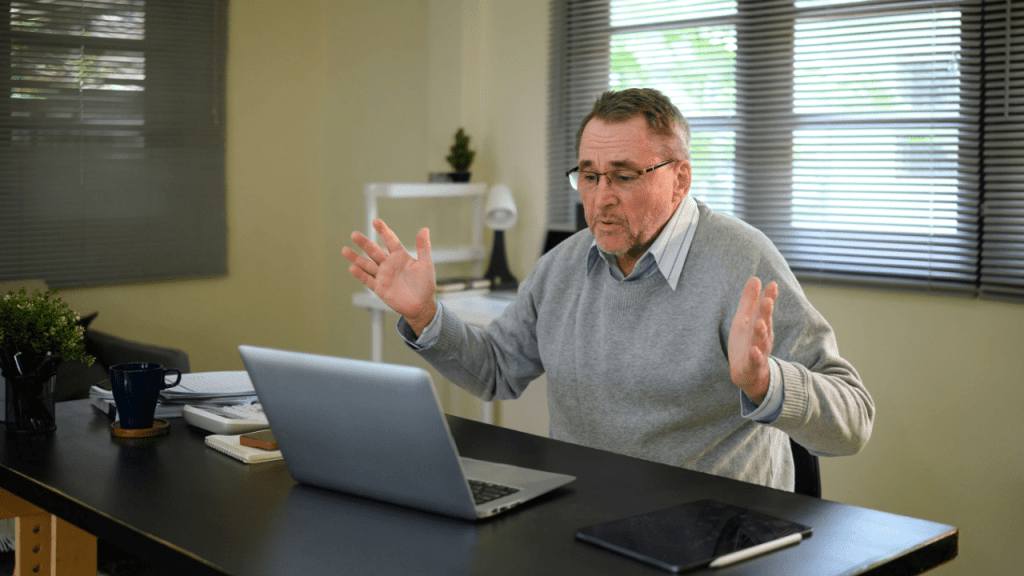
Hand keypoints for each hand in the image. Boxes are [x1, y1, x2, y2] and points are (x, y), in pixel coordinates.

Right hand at [341, 219, 436, 334]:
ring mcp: (383, 276)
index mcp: (400, 256)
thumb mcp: (426, 264)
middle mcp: (389, 264)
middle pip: (374, 251)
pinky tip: (352, 268)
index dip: (383, 231)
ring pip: (367, 264)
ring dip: (356, 257)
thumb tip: (424, 229)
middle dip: (364, 243)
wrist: (421, 306)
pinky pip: (368, 280)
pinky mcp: (379, 288)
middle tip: (354, 234)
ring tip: (344, 249)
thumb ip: (423, 248)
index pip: (390, 240)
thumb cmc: (425, 285)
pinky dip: (360, 274)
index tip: (376, 221)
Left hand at [728, 277, 777, 403]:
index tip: (772, 285)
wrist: (748, 374)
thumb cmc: (746, 343)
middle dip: (766, 312)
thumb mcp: (745, 320)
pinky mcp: (751, 366)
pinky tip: (753, 350)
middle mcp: (761, 337)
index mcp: (760, 324)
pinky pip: (754, 362)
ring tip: (760, 323)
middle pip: (764, 323)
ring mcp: (758, 352)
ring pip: (761, 342)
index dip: (768, 297)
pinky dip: (754, 356)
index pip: (764, 309)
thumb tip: (756, 278)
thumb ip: (750, 301)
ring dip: (761, 333)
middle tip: (767, 300)